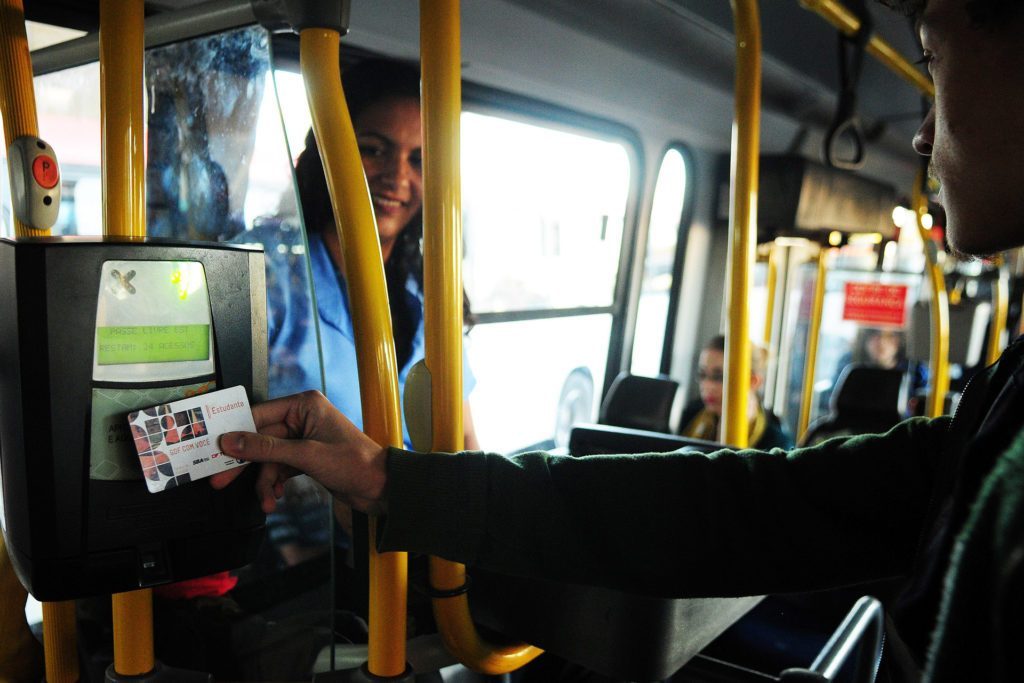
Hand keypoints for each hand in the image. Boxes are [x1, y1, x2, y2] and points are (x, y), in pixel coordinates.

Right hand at [210, 391, 387, 515]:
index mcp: (304, 405)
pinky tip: (275, 496)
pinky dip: (274, 483)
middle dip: (244, 463)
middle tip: (220, 480)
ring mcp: (302, 439)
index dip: (236, 433)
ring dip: (263, 481)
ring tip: (266, 500)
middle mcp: (302, 418)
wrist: (380, 488)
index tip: (215, 449)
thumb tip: (232, 441)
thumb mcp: (306, 455)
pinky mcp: (305, 458)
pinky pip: (278, 468)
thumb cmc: (355, 464)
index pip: (259, 414)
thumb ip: (266, 449)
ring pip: (267, 458)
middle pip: (259, 439)